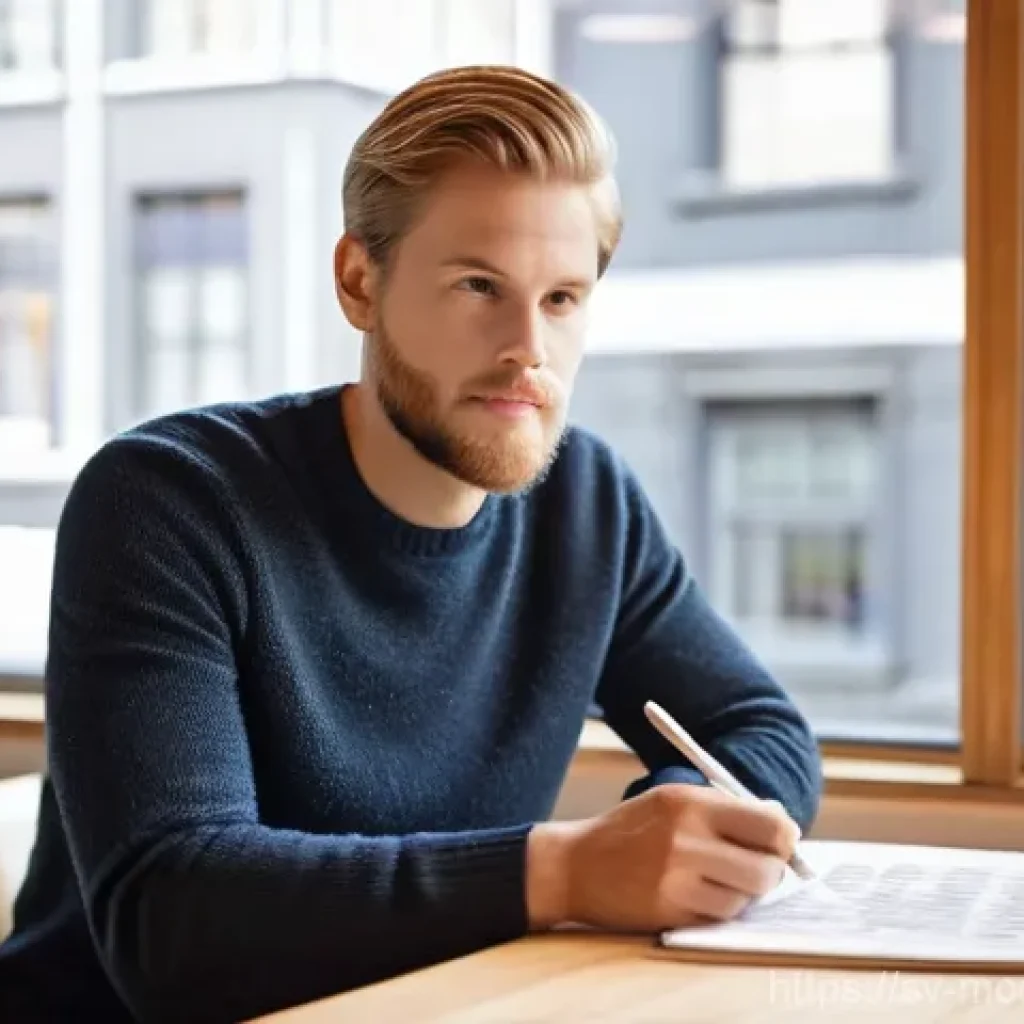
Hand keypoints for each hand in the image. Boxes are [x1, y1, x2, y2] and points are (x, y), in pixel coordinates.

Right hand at [526, 784, 800, 931]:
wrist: (575, 864)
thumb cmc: (632, 829)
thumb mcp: (673, 799)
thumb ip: (725, 807)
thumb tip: (782, 821)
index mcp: (689, 802)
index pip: (768, 826)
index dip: (784, 838)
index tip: (781, 841)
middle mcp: (685, 839)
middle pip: (766, 869)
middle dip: (772, 871)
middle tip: (761, 866)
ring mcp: (676, 879)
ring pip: (745, 898)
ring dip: (743, 892)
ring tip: (720, 877)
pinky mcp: (670, 911)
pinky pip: (718, 916)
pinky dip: (718, 907)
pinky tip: (698, 892)